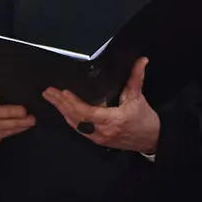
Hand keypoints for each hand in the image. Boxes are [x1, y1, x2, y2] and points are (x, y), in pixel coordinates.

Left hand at [44, 57, 159, 154]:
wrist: (153, 140)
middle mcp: (103, 131)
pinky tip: (63, 111)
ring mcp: (99, 138)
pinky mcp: (98, 140)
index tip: (63, 93)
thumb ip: (136, 78)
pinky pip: (80, 130)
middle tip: (48, 92)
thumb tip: (140, 60)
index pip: (87, 112)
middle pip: (76, 118)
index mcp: (113, 120)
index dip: (74, 103)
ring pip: (76, 125)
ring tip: (52, 99)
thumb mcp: (139, 98)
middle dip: (61, 105)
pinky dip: (70, 119)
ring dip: (63, 111)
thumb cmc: (145, 121)